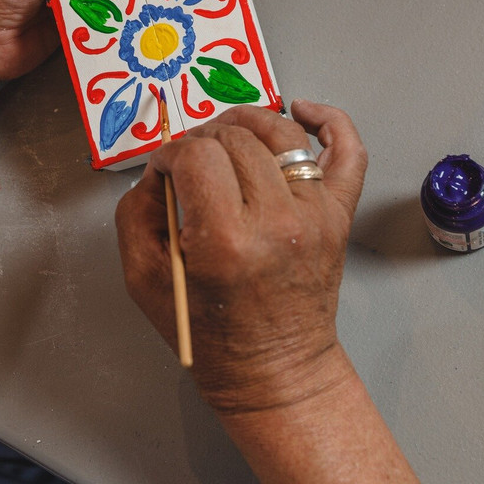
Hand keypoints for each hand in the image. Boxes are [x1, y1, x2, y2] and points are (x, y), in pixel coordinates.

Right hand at [115, 101, 367, 413]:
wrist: (273, 372)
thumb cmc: (209, 333)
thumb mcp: (144, 278)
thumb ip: (136, 211)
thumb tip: (157, 169)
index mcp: (225, 240)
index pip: (196, 155)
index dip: (170, 152)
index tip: (163, 167)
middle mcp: (277, 221)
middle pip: (235, 139)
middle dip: (201, 138)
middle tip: (188, 160)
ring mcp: (315, 215)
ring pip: (281, 134)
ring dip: (247, 121)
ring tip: (226, 133)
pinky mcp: (338, 216)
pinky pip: (348, 151)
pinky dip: (329, 120)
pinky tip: (300, 111)